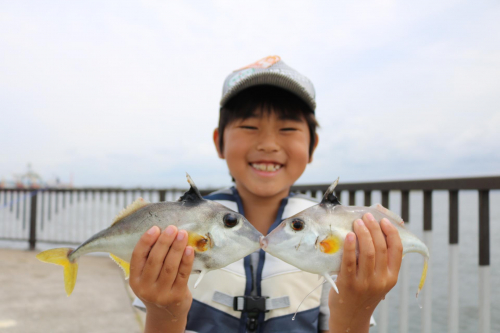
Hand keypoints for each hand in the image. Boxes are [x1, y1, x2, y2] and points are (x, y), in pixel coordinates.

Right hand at [129, 225, 193, 331]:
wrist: (166, 313)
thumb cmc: (157, 287)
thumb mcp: (147, 276)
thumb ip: (151, 258)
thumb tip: (163, 232)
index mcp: (134, 279)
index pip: (137, 256)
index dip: (146, 241)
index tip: (155, 228)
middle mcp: (145, 287)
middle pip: (155, 260)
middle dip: (164, 242)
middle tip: (172, 228)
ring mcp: (161, 293)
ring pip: (170, 266)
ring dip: (177, 248)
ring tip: (182, 234)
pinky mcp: (176, 296)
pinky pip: (182, 274)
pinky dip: (186, 260)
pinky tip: (189, 249)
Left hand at [328, 213, 402, 332]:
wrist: (350, 316)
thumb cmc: (363, 293)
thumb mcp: (379, 279)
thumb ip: (381, 260)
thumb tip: (378, 231)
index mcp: (392, 277)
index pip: (397, 250)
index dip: (391, 232)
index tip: (383, 220)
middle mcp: (381, 280)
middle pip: (381, 247)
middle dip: (374, 228)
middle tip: (366, 217)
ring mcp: (365, 283)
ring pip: (367, 252)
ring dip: (363, 233)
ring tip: (357, 222)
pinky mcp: (349, 284)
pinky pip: (350, 261)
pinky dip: (349, 246)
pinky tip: (348, 235)